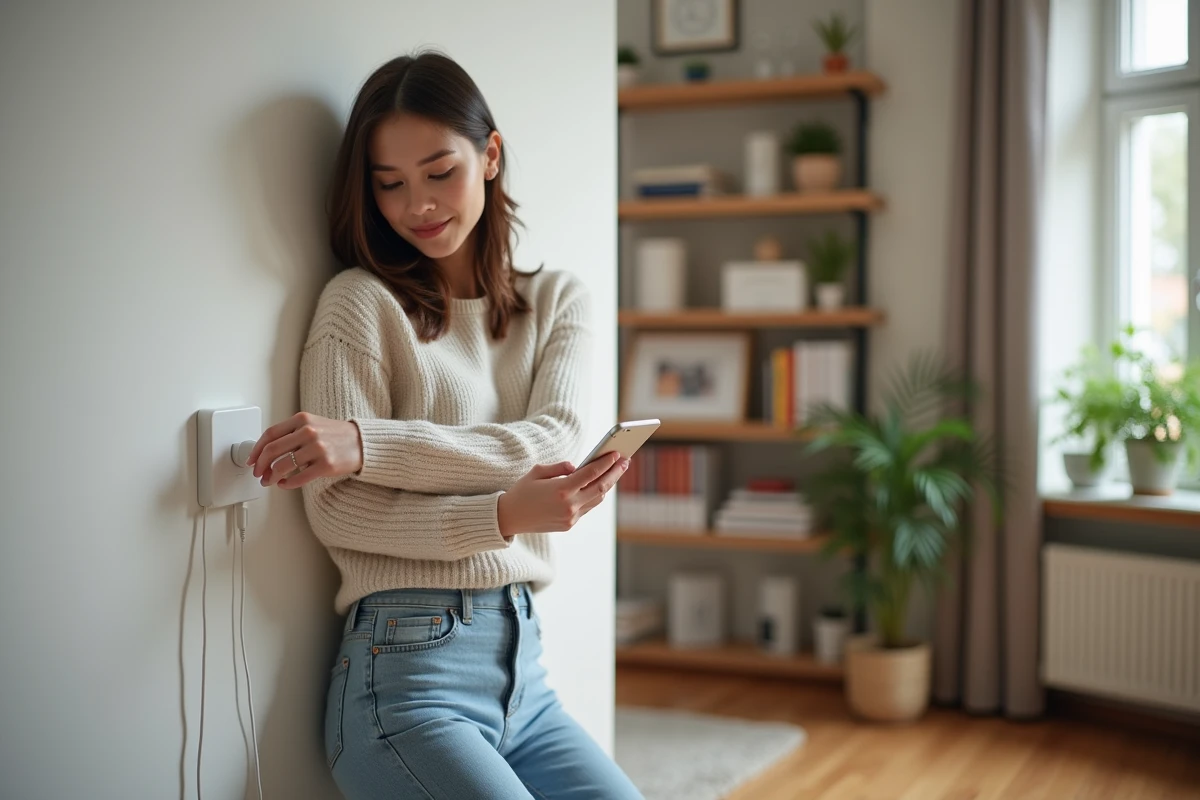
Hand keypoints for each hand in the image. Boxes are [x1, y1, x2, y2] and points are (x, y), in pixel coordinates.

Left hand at [246, 412, 363, 489]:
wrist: (363, 442)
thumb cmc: (336, 435)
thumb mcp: (313, 425)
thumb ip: (291, 433)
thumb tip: (266, 452)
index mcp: (302, 420)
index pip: (270, 434)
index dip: (256, 450)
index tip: (251, 460)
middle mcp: (308, 432)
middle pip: (272, 450)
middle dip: (260, 465)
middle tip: (258, 474)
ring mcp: (318, 448)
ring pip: (282, 466)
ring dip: (271, 477)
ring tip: (270, 481)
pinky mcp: (326, 465)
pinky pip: (299, 478)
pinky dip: (286, 484)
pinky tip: (284, 484)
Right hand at [497, 452, 628, 536]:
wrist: (509, 518)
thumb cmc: (521, 491)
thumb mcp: (537, 471)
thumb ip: (561, 467)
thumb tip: (578, 468)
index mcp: (561, 489)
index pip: (591, 474)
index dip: (606, 462)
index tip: (617, 453)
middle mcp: (569, 505)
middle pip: (601, 487)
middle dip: (615, 473)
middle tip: (625, 461)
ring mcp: (570, 517)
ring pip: (597, 499)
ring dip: (608, 484)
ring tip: (616, 471)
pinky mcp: (569, 524)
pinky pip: (587, 507)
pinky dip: (595, 495)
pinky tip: (600, 485)